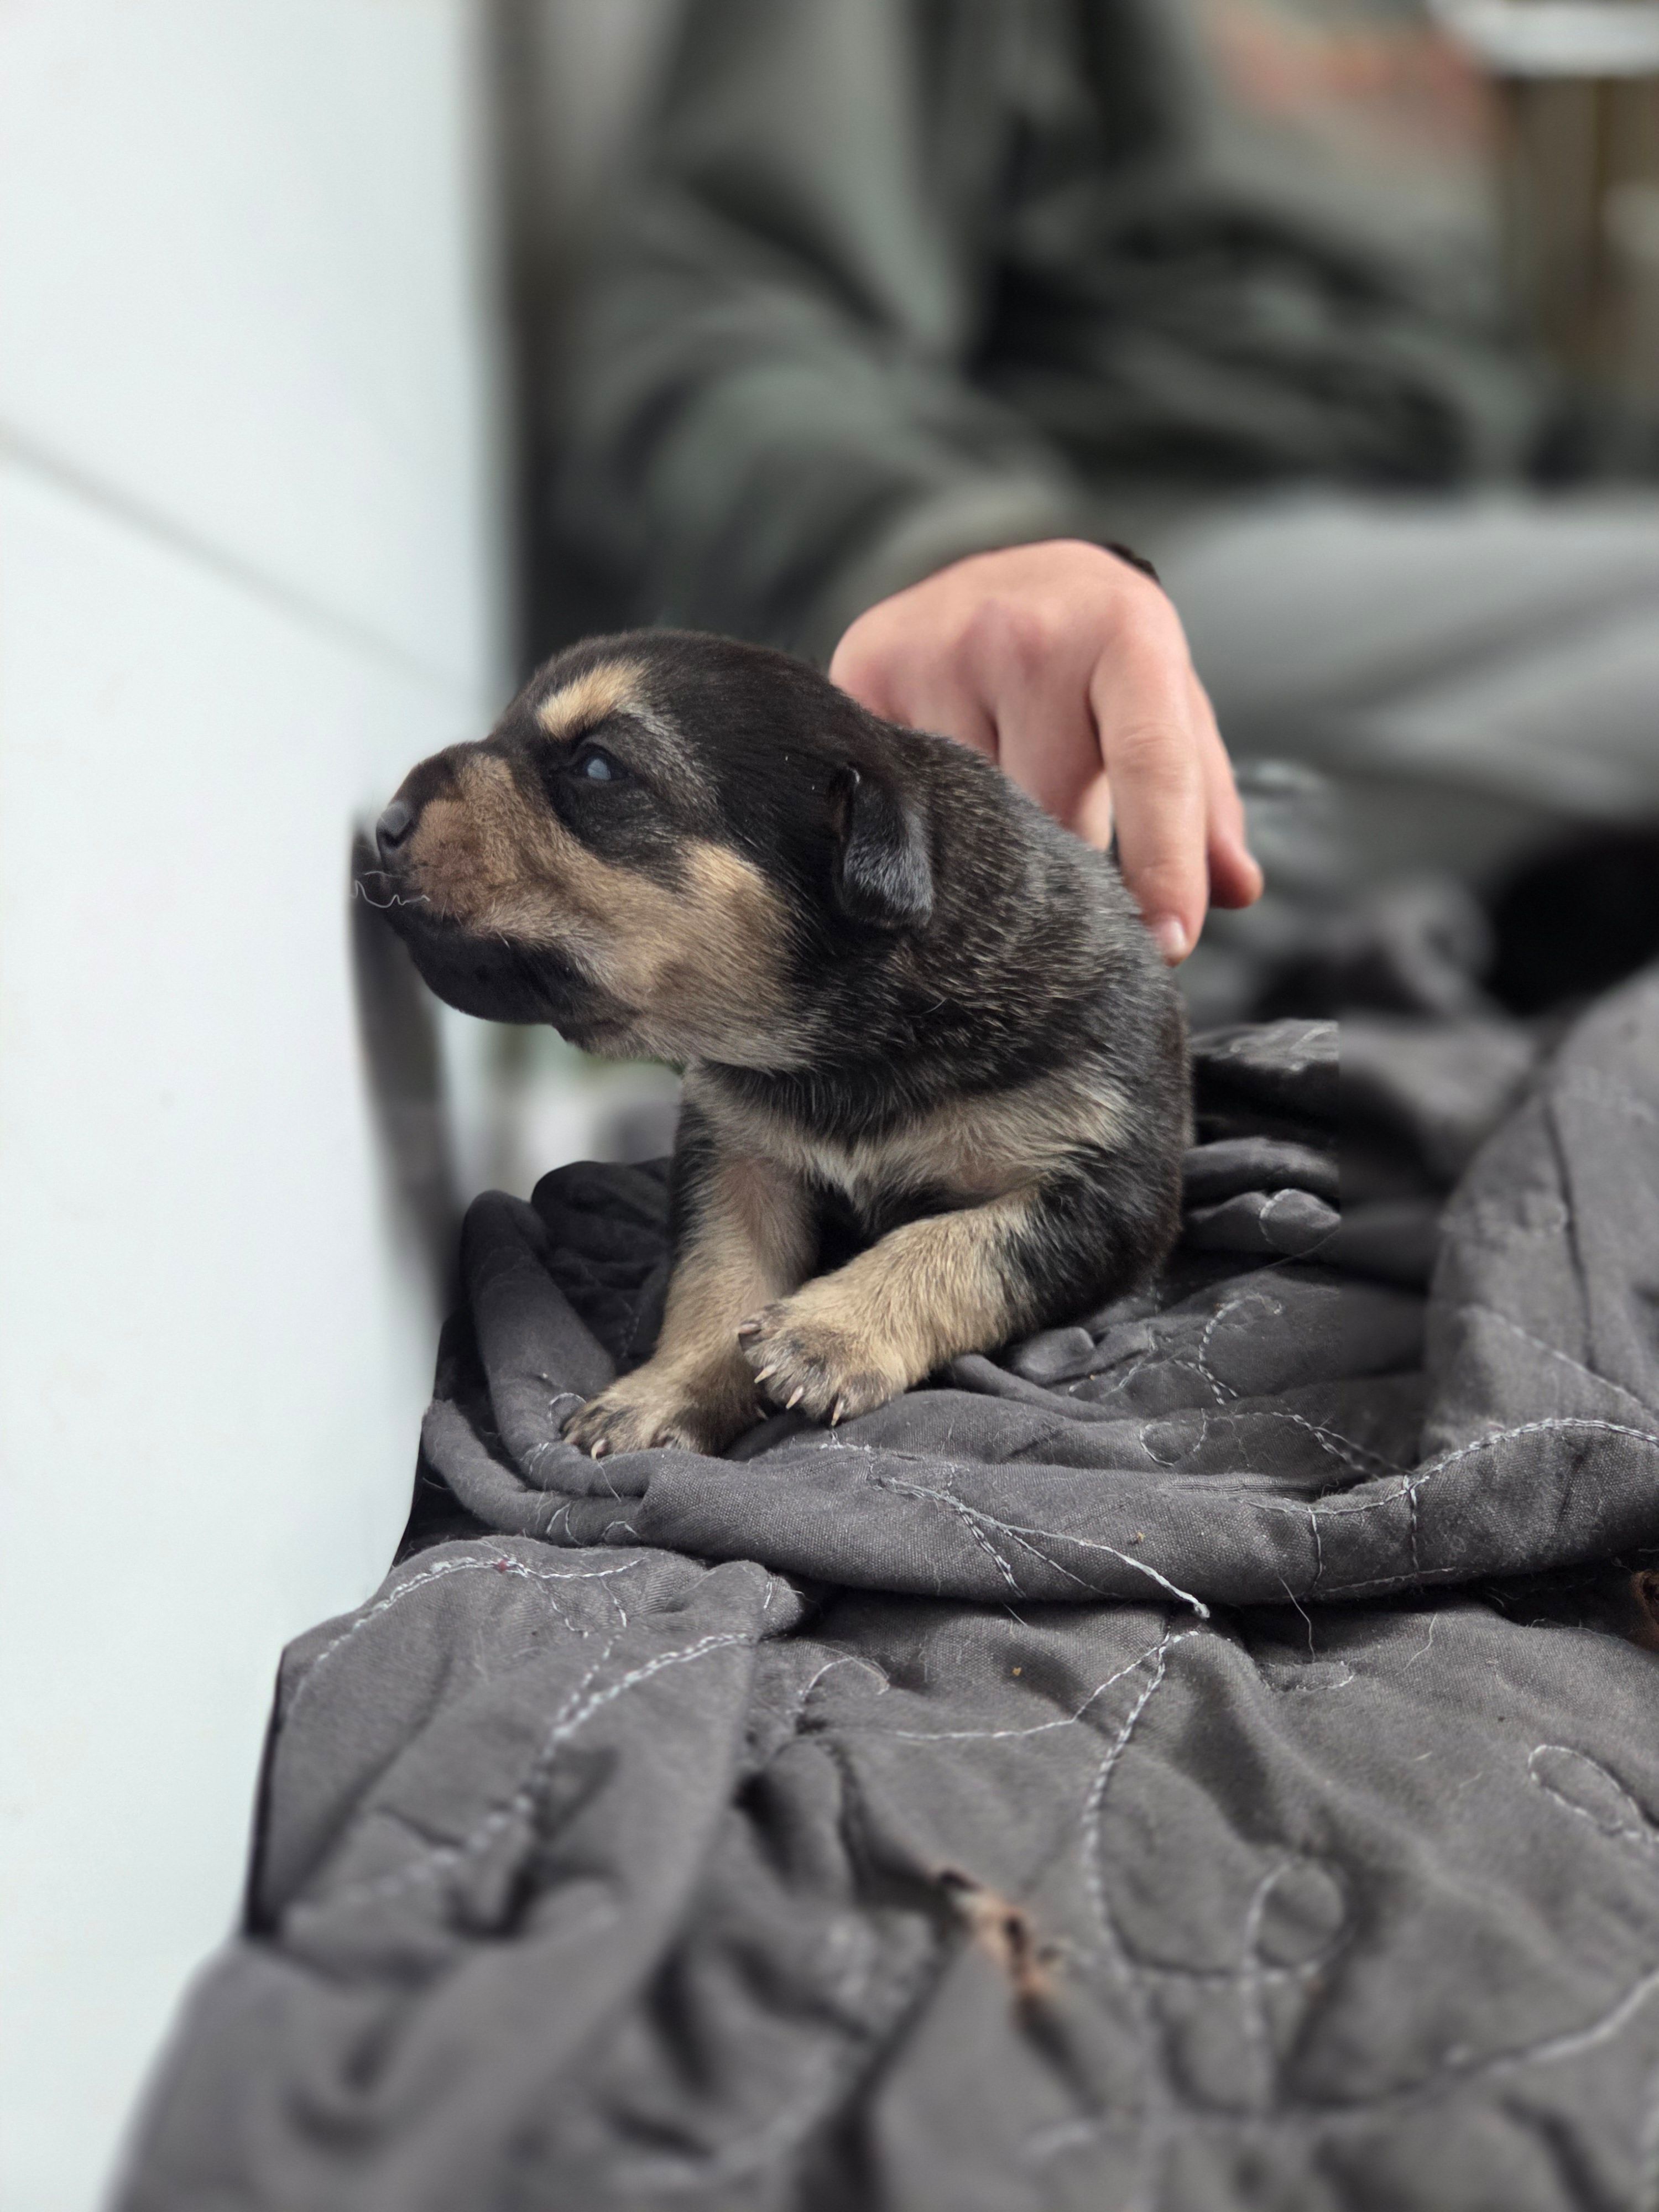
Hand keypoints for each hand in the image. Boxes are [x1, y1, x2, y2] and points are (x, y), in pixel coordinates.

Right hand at [828, 539, 1261, 961]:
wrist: (1008, 572)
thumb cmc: (1099, 656)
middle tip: (1060, 855)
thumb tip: (1234, 890)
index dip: (1163, 862)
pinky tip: (939, 793)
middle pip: (1049, 812)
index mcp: (1125, 634)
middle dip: (1061, 860)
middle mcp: (1027, 631)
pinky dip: (925, 814)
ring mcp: (938, 647)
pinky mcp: (868, 670)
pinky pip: (902, 793)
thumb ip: (1203, 801)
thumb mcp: (1167, 707)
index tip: (1168, 943)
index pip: (1151, 764)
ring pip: (968, 813)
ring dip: (987, 837)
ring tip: (995, 805)